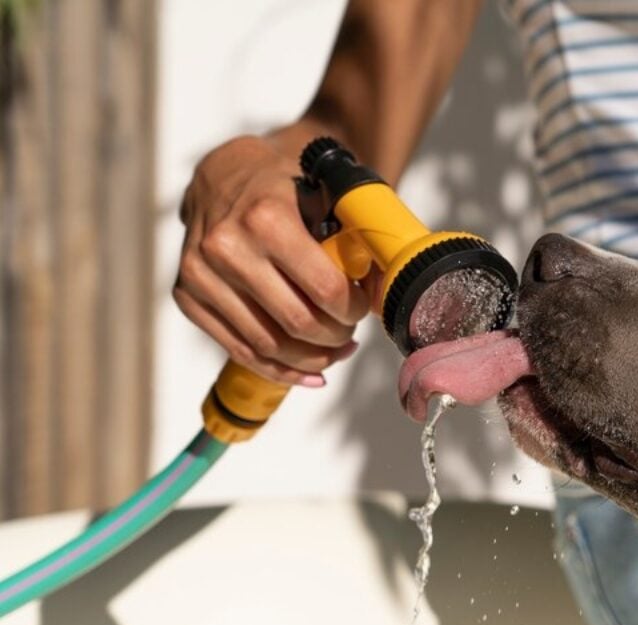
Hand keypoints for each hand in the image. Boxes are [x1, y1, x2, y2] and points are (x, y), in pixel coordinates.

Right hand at [174, 134, 372, 385]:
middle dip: (335, 337)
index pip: (324, 289)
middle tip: (351, 334)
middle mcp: (226, 247)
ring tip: (336, 353)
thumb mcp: (323, 191)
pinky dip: (279, 370)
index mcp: (265, 218)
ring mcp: (200, 275)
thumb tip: (387, 285)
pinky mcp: (186, 296)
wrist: (223, 173)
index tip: (363, 308)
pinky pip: (239, 350)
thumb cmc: (283, 184)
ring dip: (312, 359)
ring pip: (268, 345)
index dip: (353, 309)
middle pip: (297, 323)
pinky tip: (309, 373)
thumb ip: (353, 233)